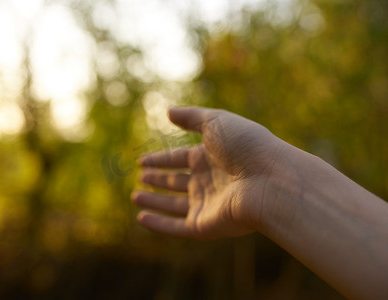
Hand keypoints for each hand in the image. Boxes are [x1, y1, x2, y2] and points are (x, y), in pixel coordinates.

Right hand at [132, 107, 284, 239]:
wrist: (271, 180)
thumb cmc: (246, 146)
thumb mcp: (217, 121)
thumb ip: (191, 117)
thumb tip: (168, 111)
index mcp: (210, 156)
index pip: (179, 158)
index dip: (160, 159)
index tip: (140, 160)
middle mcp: (207, 180)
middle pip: (176, 181)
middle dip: (157, 179)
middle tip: (139, 176)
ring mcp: (206, 204)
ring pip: (173, 204)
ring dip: (154, 201)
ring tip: (135, 196)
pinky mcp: (205, 225)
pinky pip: (176, 227)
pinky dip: (158, 224)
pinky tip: (141, 218)